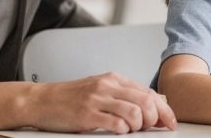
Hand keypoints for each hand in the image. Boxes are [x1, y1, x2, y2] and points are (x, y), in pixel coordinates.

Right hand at [27, 72, 176, 132]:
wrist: (40, 100)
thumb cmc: (69, 98)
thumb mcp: (99, 90)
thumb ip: (122, 95)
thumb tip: (150, 106)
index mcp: (113, 79)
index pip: (148, 92)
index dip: (164, 109)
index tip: (170, 122)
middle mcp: (108, 86)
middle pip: (147, 101)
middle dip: (156, 118)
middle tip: (152, 129)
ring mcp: (97, 99)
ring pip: (135, 112)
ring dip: (139, 126)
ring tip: (131, 130)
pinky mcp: (87, 114)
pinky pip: (117, 124)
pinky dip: (123, 131)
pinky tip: (118, 132)